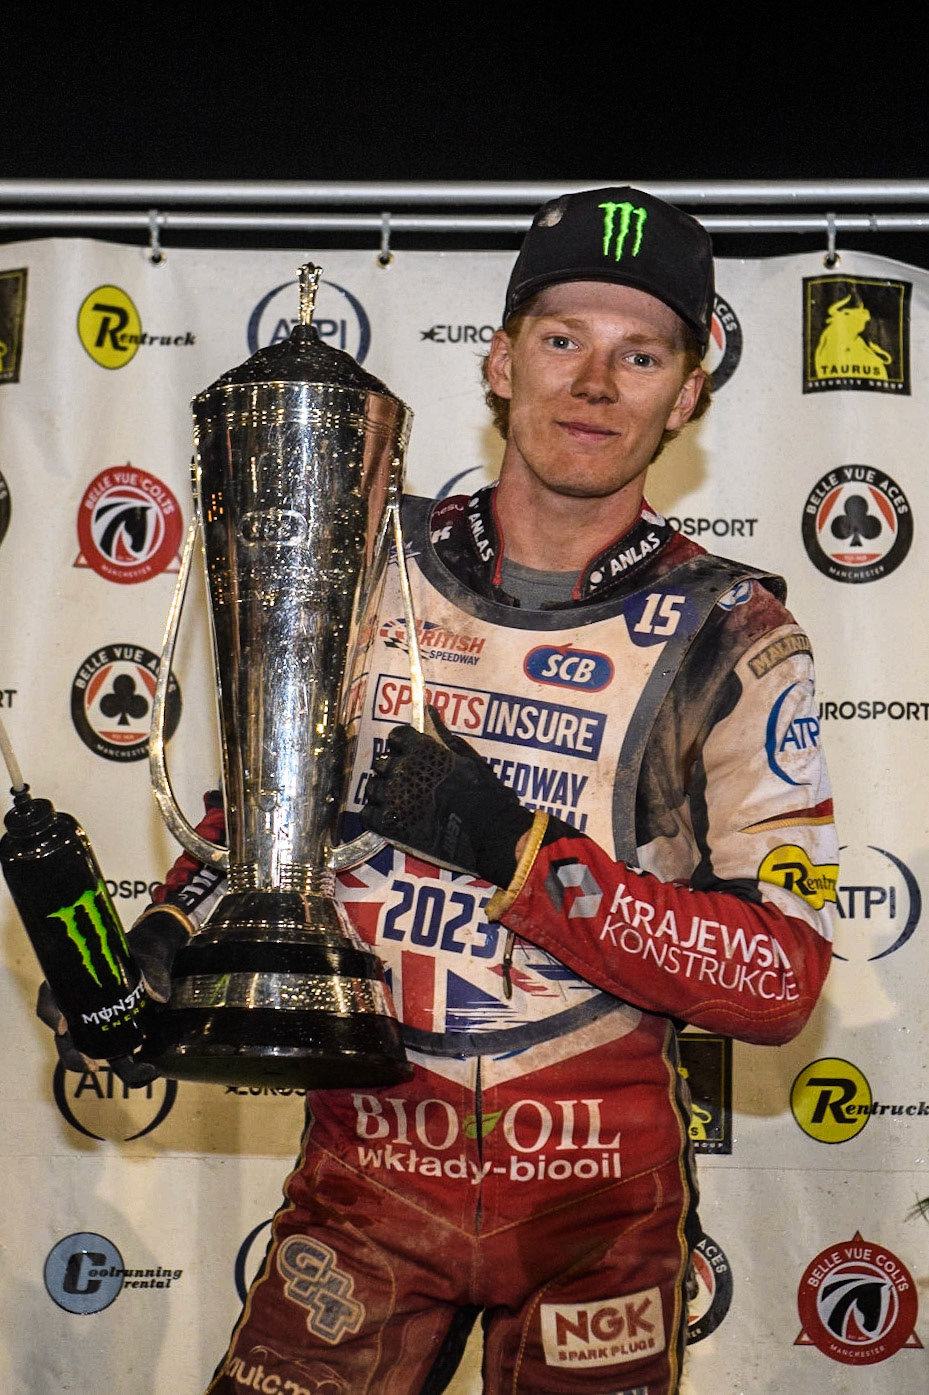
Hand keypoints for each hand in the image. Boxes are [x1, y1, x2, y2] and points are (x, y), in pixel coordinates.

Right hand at [34, 904, 192, 1086]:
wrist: (159, 957)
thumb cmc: (144, 952)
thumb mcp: (150, 955)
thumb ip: (155, 973)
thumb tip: (159, 997)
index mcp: (75, 982)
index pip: (50, 999)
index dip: (51, 1014)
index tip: (63, 1027)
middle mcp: (81, 1008)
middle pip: (65, 1038)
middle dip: (74, 1057)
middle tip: (91, 1066)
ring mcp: (99, 1026)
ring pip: (92, 1053)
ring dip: (111, 1070)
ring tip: (137, 1072)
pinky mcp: (120, 1037)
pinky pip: (120, 1059)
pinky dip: (132, 1070)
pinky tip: (149, 1070)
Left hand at [360, 705, 535, 886]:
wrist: (484, 826)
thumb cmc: (481, 790)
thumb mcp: (466, 756)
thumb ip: (443, 734)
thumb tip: (430, 710)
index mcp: (418, 749)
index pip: (396, 737)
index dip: (402, 745)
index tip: (411, 753)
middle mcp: (400, 769)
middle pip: (382, 762)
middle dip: (392, 769)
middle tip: (408, 782)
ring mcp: (391, 797)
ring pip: (372, 788)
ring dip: (383, 792)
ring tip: (399, 802)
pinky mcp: (388, 824)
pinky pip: (368, 815)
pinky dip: (376, 816)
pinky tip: (391, 819)